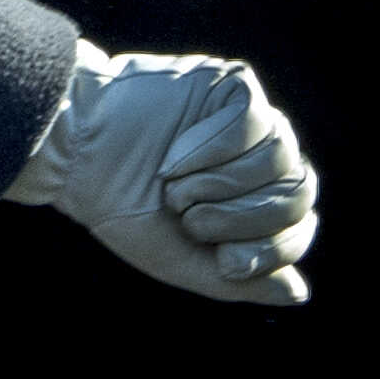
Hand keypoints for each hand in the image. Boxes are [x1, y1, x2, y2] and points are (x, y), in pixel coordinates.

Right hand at [1, 41, 319, 304]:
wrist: (79, 156)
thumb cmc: (125, 207)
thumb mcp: (180, 260)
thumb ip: (239, 281)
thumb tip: (299, 293)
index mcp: (257, 203)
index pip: (299, 228)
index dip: (269, 251)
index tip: (222, 259)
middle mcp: (264, 160)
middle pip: (298, 194)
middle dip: (240, 217)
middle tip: (188, 217)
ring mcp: (253, 121)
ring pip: (281, 156)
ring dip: (220, 182)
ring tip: (174, 185)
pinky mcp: (235, 85)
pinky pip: (254, 121)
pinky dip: (211, 147)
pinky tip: (174, 156)